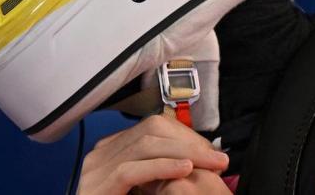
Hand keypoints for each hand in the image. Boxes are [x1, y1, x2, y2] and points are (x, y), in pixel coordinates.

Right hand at [76, 115, 228, 194]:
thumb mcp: (143, 187)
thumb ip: (156, 171)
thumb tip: (190, 158)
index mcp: (111, 151)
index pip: (151, 127)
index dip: (184, 135)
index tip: (210, 152)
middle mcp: (101, 154)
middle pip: (149, 132)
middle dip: (189, 142)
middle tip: (218, 158)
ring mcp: (96, 169)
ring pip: (144, 147)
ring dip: (185, 153)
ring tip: (212, 164)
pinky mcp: (98, 186)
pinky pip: (133, 170)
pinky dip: (162, 167)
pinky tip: (185, 169)